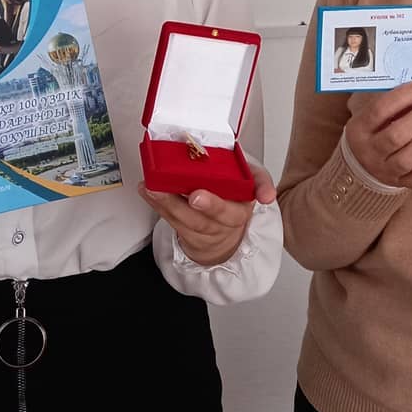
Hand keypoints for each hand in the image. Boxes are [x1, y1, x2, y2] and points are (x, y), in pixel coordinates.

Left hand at [139, 162, 276, 265]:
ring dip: (171, 204)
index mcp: (245, 201)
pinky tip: (147, 192)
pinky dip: (158, 206)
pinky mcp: (188, 235)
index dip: (261, 190)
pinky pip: (172, 221)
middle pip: (222, 215)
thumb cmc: (231, 196)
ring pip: (192, 221)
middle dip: (209, 205)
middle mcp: (229, 219)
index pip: (255, 192)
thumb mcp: (247, 181)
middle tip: (196, 195)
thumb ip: (254, 177)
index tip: (263, 196)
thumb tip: (265, 193)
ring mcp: (208, 230)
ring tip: (156, 188)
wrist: (223, 231)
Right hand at [344, 80, 411, 187]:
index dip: (404, 96)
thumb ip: (395, 102)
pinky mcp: (399, 183)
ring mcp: (383, 170)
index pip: (380, 110)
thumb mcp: (375, 112)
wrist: (364, 160)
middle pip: (396, 135)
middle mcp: (369, 151)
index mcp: (359, 128)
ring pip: (407, 158)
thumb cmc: (375, 129)